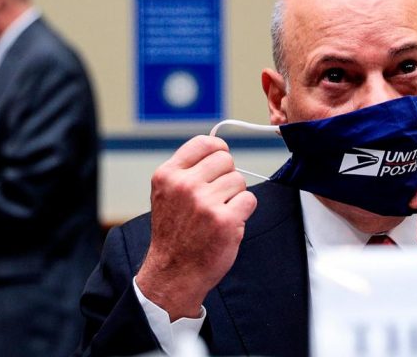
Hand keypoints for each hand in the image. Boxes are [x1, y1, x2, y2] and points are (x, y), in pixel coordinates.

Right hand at [136, 136, 256, 320]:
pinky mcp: (225, 220)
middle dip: (226, 176)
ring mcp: (205, 203)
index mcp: (167, 175)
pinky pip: (249, 200)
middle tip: (216, 198)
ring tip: (218, 213)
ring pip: (239, 180)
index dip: (218, 150)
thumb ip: (186, 170)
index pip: (204, 143)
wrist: (173, 273)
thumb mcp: (166, 194)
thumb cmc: (174, 234)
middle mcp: (184, 185)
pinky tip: (228, 223)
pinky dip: (244, 211)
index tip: (219, 163)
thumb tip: (217, 149)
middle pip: (226, 159)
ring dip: (235, 196)